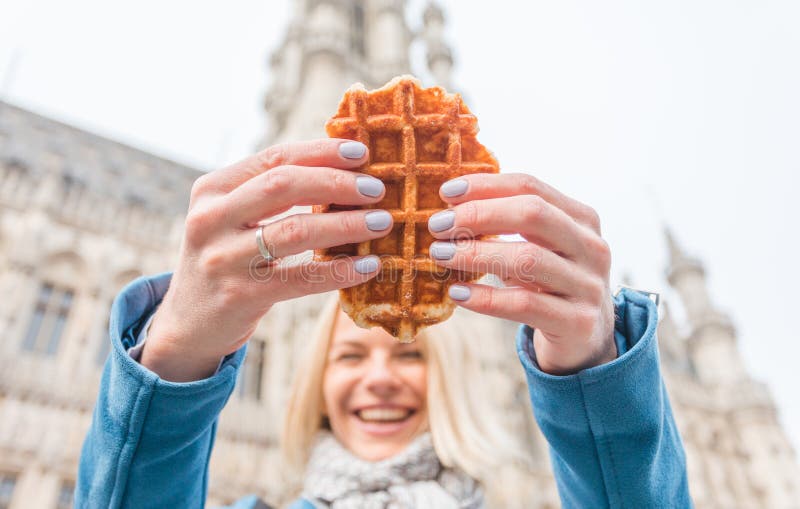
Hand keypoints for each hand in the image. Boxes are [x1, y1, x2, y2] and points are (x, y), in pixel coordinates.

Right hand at [142, 139, 391, 380]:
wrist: (190, 322)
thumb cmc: (227, 259)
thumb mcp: (233, 218)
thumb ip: (272, 194)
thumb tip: (346, 170)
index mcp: (212, 189)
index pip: (273, 158)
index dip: (321, 152)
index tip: (361, 153)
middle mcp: (211, 219)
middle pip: (284, 186)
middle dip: (336, 183)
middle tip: (376, 190)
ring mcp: (223, 259)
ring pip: (295, 231)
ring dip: (346, 224)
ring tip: (381, 222)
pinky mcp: (240, 296)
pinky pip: (301, 278)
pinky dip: (340, 271)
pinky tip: (369, 266)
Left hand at [428, 173, 614, 375]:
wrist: (586, 339)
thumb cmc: (549, 284)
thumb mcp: (539, 248)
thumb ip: (509, 224)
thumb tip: (450, 207)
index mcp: (581, 218)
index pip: (531, 187)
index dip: (486, 186)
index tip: (447, 192)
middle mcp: (591, 247)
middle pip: (533, 214)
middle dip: (479, 215)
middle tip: (438, 225)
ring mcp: (588, 285)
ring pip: (528, 259)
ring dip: (477, 254)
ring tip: (441, 254)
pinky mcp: (578, 322)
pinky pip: (525, 304)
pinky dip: (486, 298)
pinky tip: (457, 293)